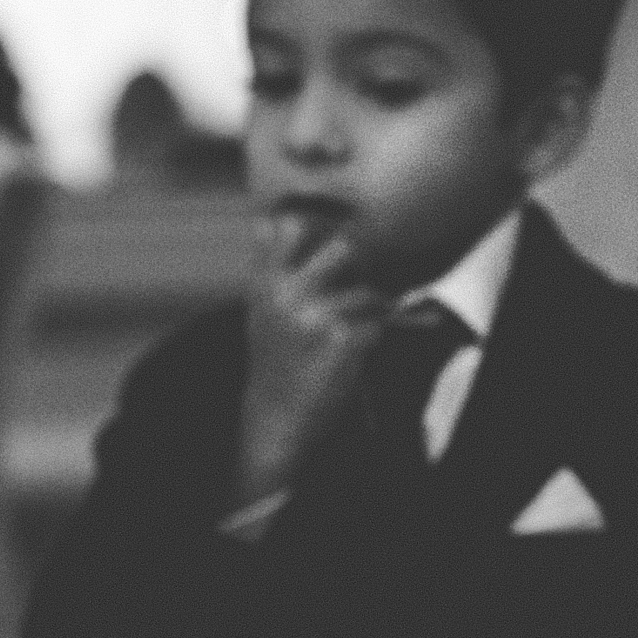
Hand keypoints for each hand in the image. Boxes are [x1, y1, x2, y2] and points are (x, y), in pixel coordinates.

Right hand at [234, 207, 392, 503]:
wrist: (275, 417)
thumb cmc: (274, 360)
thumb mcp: (260, 310)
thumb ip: (267, 265)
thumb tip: (265, 219)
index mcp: (265, 283)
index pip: (289, 228)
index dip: (318, 226)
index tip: (331, 238)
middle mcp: (285, 294)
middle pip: (343, 249)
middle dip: (359, 269)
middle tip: (357, 289)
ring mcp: (313, 316)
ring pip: (369, 293)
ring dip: (374, 312)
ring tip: (358, 331)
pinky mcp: (340, 341)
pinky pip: (378, 326)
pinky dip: (375, 339)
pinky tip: (356, 353)